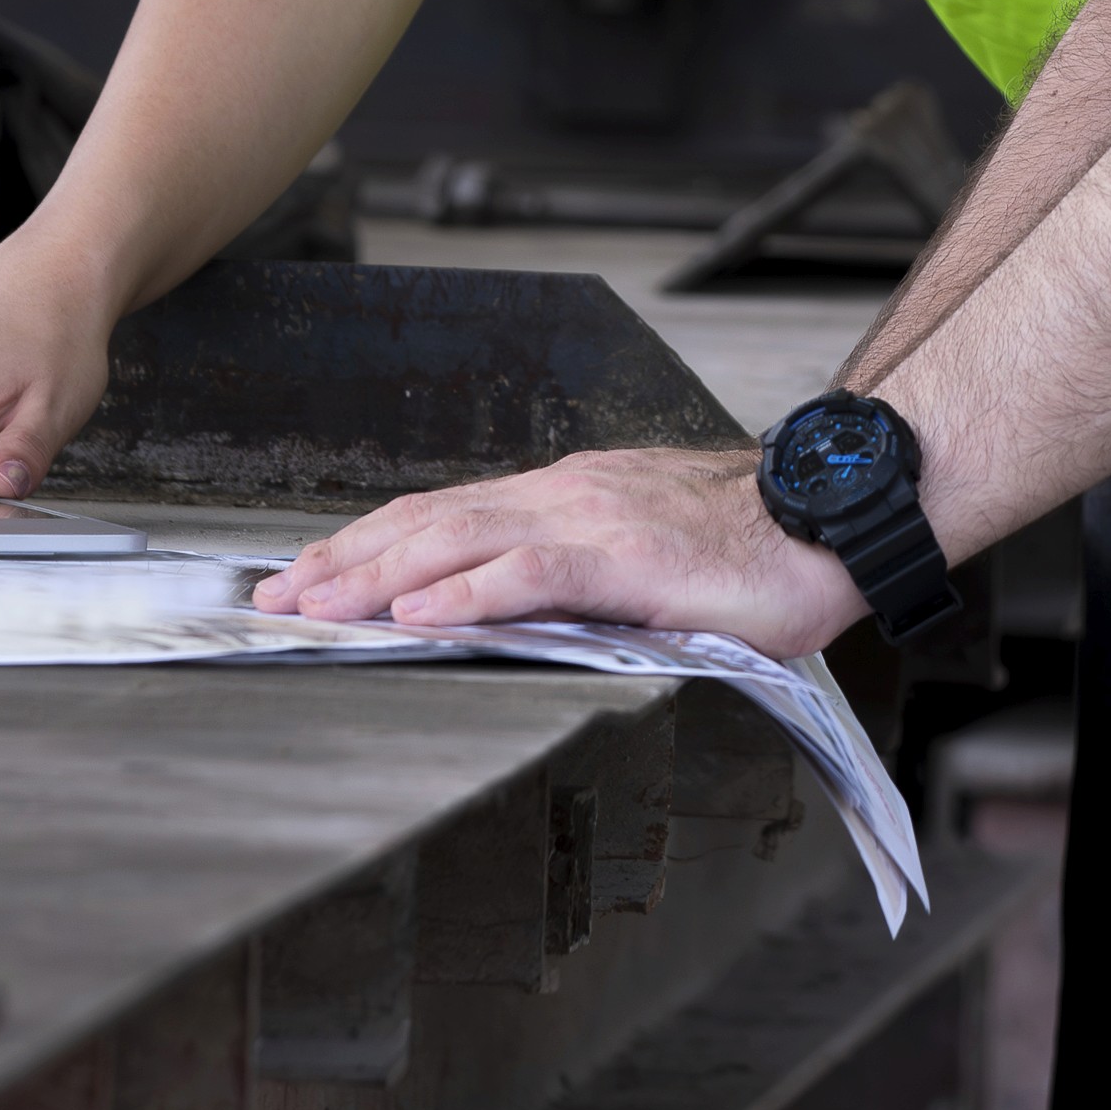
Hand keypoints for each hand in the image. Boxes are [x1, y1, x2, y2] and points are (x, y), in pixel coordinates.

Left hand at [253, 445, 862, 657]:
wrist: (830, 521)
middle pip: (430, 521)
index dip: (370, 542)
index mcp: (568, 496)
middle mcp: (567, 496)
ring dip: (380, 574)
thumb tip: (516, 613)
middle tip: (280, 594)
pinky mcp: (627, 557)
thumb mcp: (642, 557)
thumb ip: (578, 576)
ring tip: (321, 604)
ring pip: (461, 539)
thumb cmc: (752, 546)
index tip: (312, 572)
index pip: (444, 513)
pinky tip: (419, 612)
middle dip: (346, 559)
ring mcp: (593, 520)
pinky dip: (466, 591)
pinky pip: (530, 573)